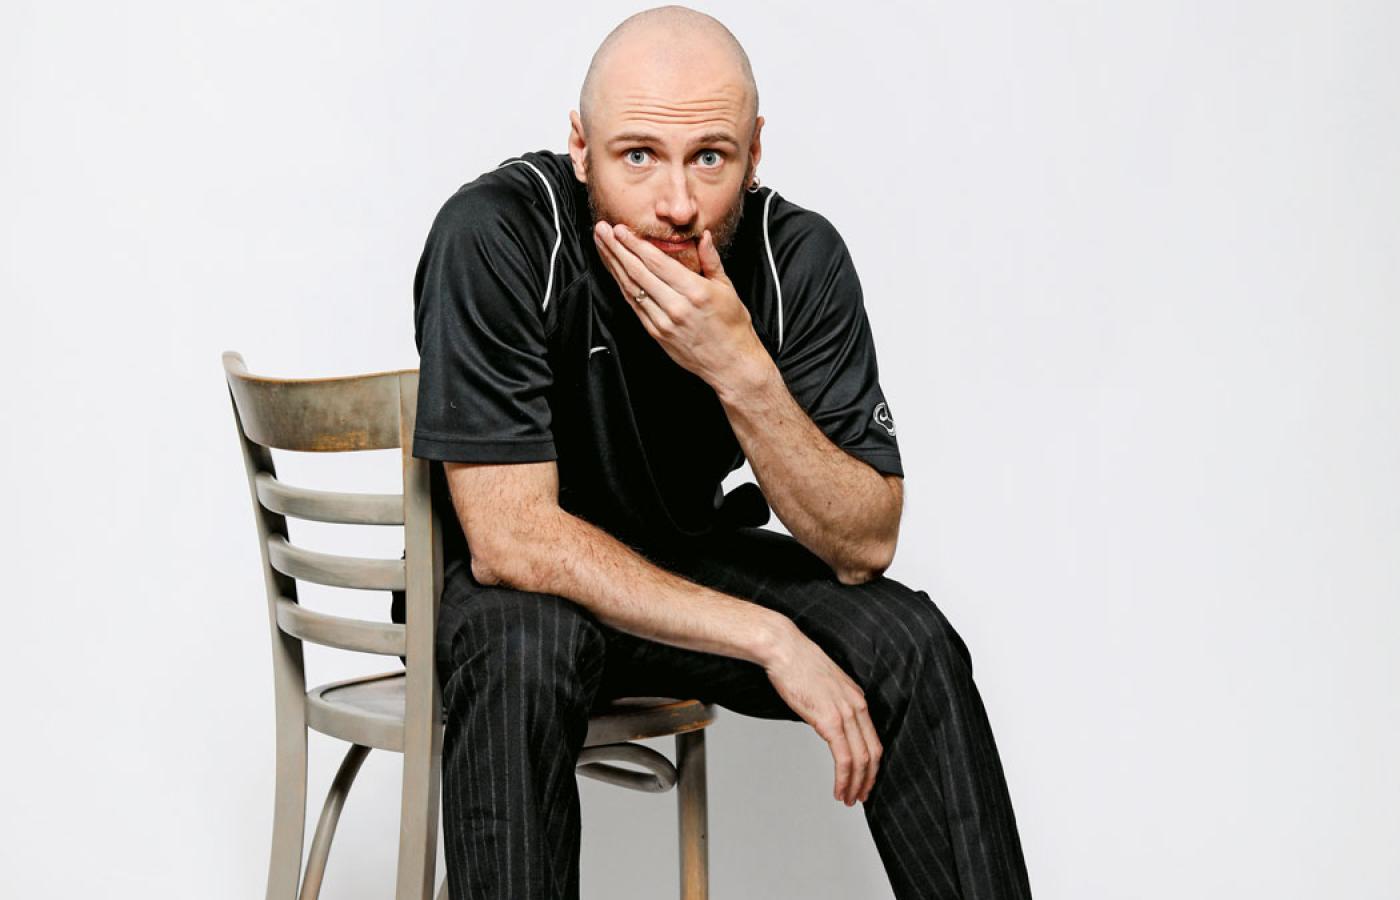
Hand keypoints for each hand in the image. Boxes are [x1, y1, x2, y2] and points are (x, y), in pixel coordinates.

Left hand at [592, 221, 768, 391]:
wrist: (731, 364)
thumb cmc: (732, 326)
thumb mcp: (728, 289)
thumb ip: (712, 261)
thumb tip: (705, 237)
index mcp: (695, 291)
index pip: (657, 262)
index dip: (635, 244)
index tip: (621, 229)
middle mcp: (676, 307)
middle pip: (638, 272)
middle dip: (617, 249)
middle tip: (602, 231)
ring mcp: (663, 322)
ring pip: (631, 289)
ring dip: (613, 266)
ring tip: (603, 247)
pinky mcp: (656, 333)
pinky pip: (634, 306)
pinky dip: (622, 286)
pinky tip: (614, 273)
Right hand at [762, 622, 882, 805]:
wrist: (784, 649)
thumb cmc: (796, 664)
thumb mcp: (823, 686)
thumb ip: (830, 705)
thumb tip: (825, 722)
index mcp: (857, 698)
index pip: (873, 739)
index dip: (872, 765)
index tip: (865, 780)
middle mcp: (857, 706)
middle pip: (873, 753)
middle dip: (868, 780)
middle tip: (860, 797)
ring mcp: (845, 713)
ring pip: (861, 759)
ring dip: (855, 784)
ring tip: (848, 799)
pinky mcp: (829, 720)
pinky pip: (844, 758)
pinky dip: (844, 778)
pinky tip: (838, 790)